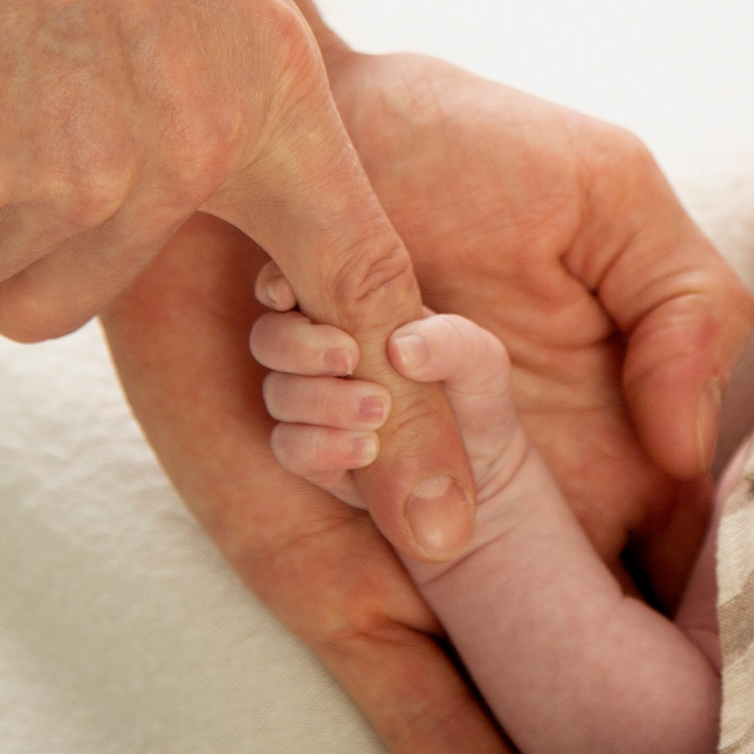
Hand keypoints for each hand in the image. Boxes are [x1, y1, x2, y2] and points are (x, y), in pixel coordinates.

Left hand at [102, 59, 753, 753]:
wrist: (247, 129)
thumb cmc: (431, 134)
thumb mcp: (597, 188)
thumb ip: (679, 301)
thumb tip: (682, 442)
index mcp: (611, 433)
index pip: (707, 566)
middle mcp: (538, 512)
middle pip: (633, 667)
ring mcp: (441, 555)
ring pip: (539, 710)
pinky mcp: (339, 574)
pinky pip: (416, 696)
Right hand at [255, 286, 537, 529]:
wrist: (483, 471)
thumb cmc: (474, 396)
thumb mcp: (480, 360)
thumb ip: (450, 341)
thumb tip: (400, 349)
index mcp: (352, 312)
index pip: (293, 282)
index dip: (276, 283)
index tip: (286, 294)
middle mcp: (321, 355)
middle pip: (270, 337)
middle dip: (299, 345)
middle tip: (349, 358)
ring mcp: (313, 407)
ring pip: (278, 393)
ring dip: (320, 399)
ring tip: (379, 411)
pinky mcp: (315, 457)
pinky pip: (289, 447)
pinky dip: (321, 445)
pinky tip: (367, 449)